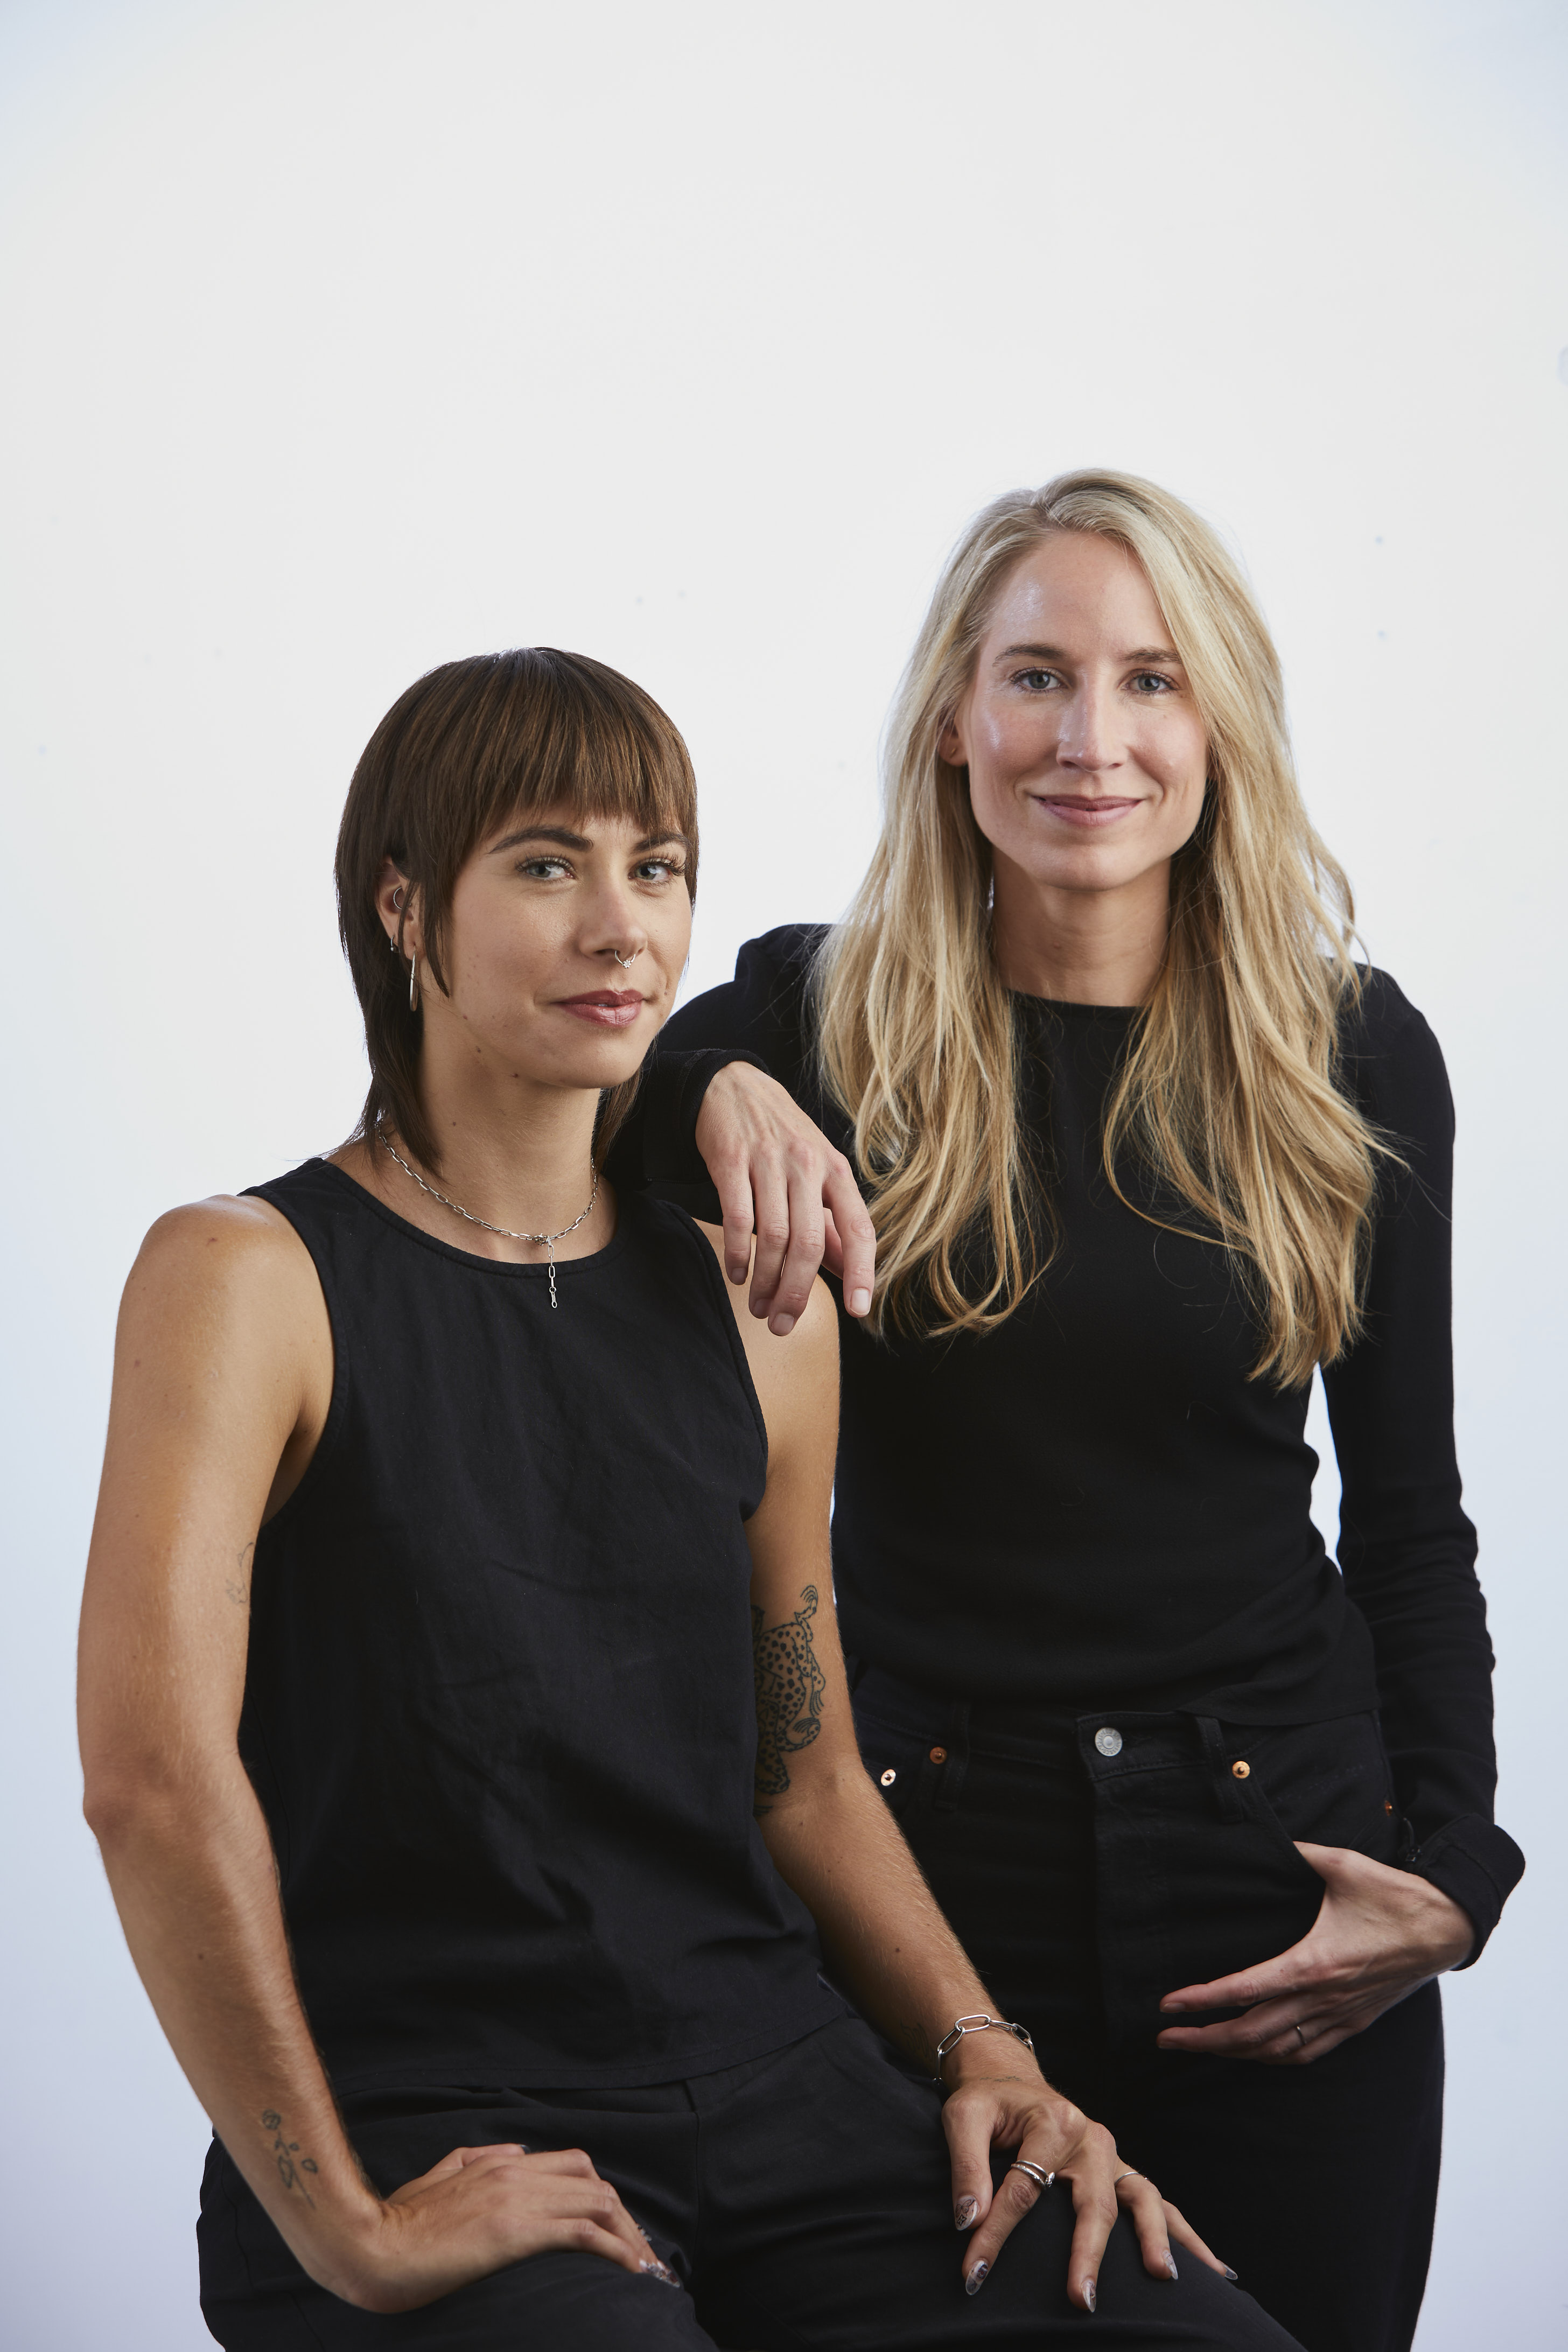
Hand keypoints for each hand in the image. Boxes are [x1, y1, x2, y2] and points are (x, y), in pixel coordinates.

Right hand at [325, 2143, 679, 2312]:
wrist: (371, 2246)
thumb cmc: (398, 2222)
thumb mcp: (438, 2176)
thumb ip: (474, 2159)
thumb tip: (513, 2152)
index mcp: (500, 2162)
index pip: (572, 2165)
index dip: (602, 2194)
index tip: (616, 2229)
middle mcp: (515, 2172)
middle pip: (594, 2182)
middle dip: (625, 2218)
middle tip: (641, 2254)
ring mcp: (516, 2199)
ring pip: (596, 2202)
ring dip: (628, 2234)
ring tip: (644, 2267)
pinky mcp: (513, 2231)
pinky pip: (579, 2232)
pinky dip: (613, 2248)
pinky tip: (629, 2271)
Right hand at [694, 1064, 875, 1334]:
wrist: (733, 1086)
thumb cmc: (781, 1137)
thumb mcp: (816, 1173)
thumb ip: (832, 1222)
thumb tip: (849, 1270)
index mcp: (836, 1172)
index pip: (859, 1229)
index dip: (862, 1272)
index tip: (858, 1310)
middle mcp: (808, 1166)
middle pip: (810, 1243)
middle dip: (796, 1292)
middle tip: (782, 1323)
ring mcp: (769, 1162)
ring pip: (774, 1236)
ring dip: (766, 1281)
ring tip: (759, 1307)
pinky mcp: (731, 1160)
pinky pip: (738, 1217)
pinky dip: (738, 1254)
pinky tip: (738, 1275)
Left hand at [940, 2041, 1232, 2313]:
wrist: (1008, 2081)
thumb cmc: (985, 2103)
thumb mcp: (962, 2118)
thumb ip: (966, 2166)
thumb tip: (969, 2220)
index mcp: (1053, 2121)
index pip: (1024, 2188)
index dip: (995, 2234)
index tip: (973, 2273)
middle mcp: (1091, 2138)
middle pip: (1094, 2201)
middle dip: (1088, 2253)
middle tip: (1082, 2299)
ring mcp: (1112, 2156)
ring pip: (1143, 2198)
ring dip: (1153, 2239)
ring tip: (1162, 2278)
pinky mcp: (1121, 2173)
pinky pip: (1158, 2204)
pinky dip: (1184, 2235)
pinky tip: (1213, 2270)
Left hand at [1157, 1842, 1474, 2064]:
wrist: (1447, 1928)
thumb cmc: (1396, 1896)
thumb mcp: (1343, 1864)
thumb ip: (1299, 1851)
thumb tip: (1268, 1836)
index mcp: (1314, 1963)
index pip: (1245, 1990)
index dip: (1203, 2001)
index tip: (1169, 2004)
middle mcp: (1324, 1998)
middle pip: (1253, 2033)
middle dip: (1205, 2039)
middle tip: (1166, 2037)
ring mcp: (1341, 2015)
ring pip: (1278, 2051)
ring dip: (1235, 2053)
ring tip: (1200, 2046)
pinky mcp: (1356, 2022)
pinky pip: (1308, 2052)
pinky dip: (1275, 2058)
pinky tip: (1256, 2053)